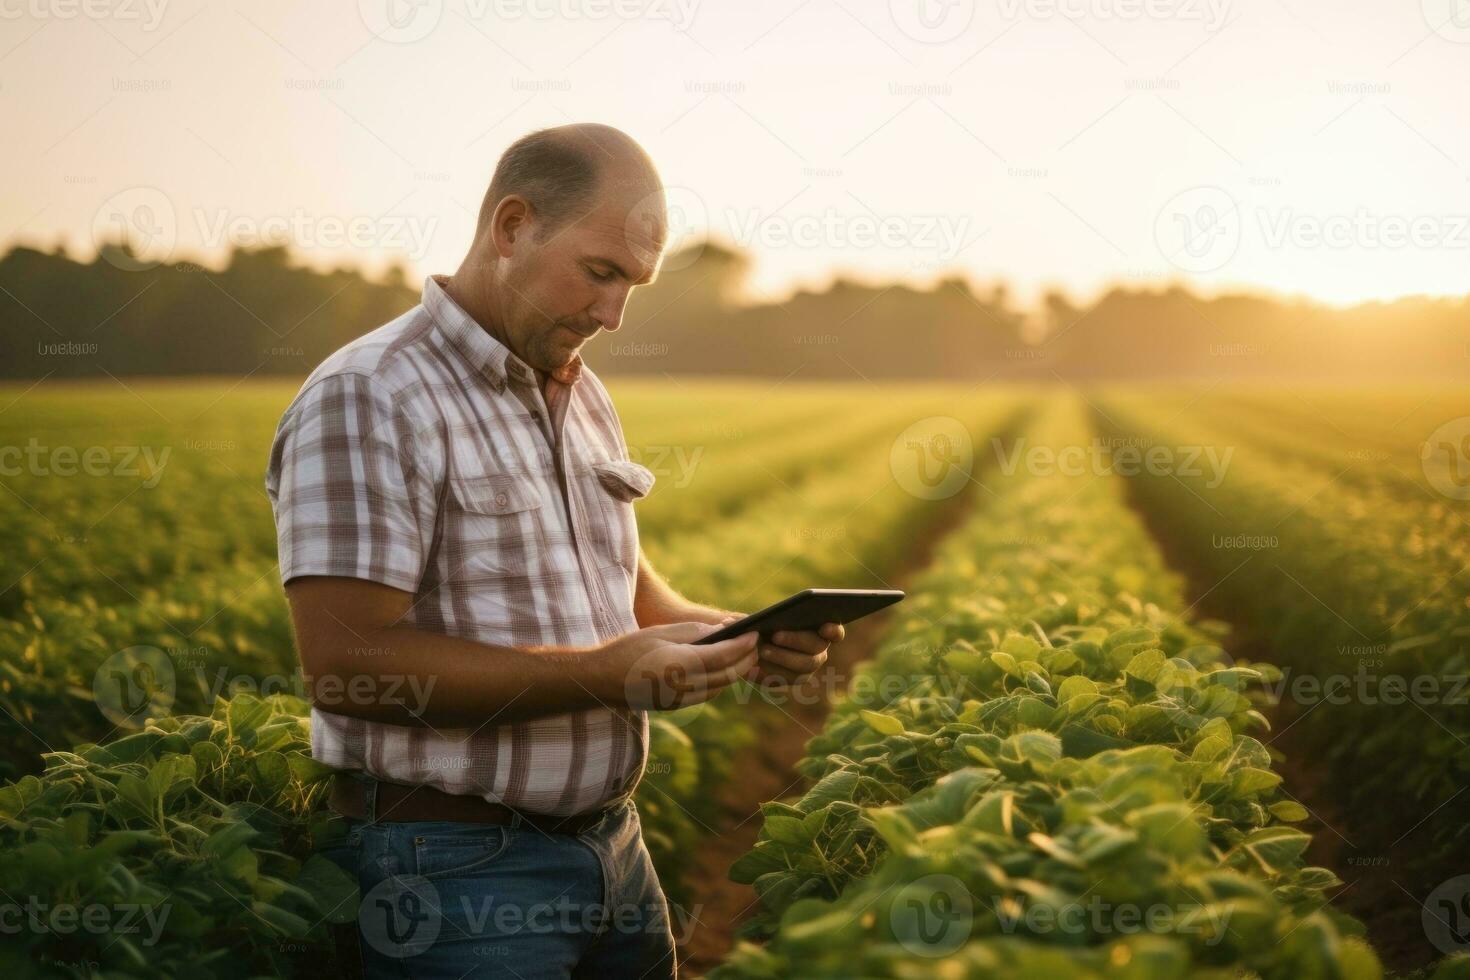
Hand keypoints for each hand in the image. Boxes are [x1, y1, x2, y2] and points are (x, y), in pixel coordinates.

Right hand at [603, 622, 758, 711]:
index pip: (723, 656)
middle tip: (756, 644)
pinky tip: (722, 668)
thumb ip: (694, 632)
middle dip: (747, 659)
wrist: (601, 681)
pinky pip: (707, 694)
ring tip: (745, 655)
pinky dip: (720, 681)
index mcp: (680, 665)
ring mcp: (680, 700)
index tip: (755, 634)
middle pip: (728, 675)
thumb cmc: (628, 650)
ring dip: (736, 672)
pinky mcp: (676, 706)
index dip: (743, 645)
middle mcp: (683, 687)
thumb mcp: (660, 633)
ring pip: (721, 686)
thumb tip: (723, 630)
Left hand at [746, 623, 843, 686]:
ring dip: (782, 657)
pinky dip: (770, 672)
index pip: (834, 631)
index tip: (825, 627)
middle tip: (776, 635)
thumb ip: (762, 618)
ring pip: (803, 667)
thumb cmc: (755, 624)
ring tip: (762, 651)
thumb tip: (753, 624)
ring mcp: (806, 667)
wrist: (743, 644)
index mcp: (819, 628)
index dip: (833, 631)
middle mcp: (818, 650)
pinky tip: (755, 666)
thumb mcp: (756, 617)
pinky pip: (784, 680)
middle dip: (797, 640)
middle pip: (817, 648)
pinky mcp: (788, 680)